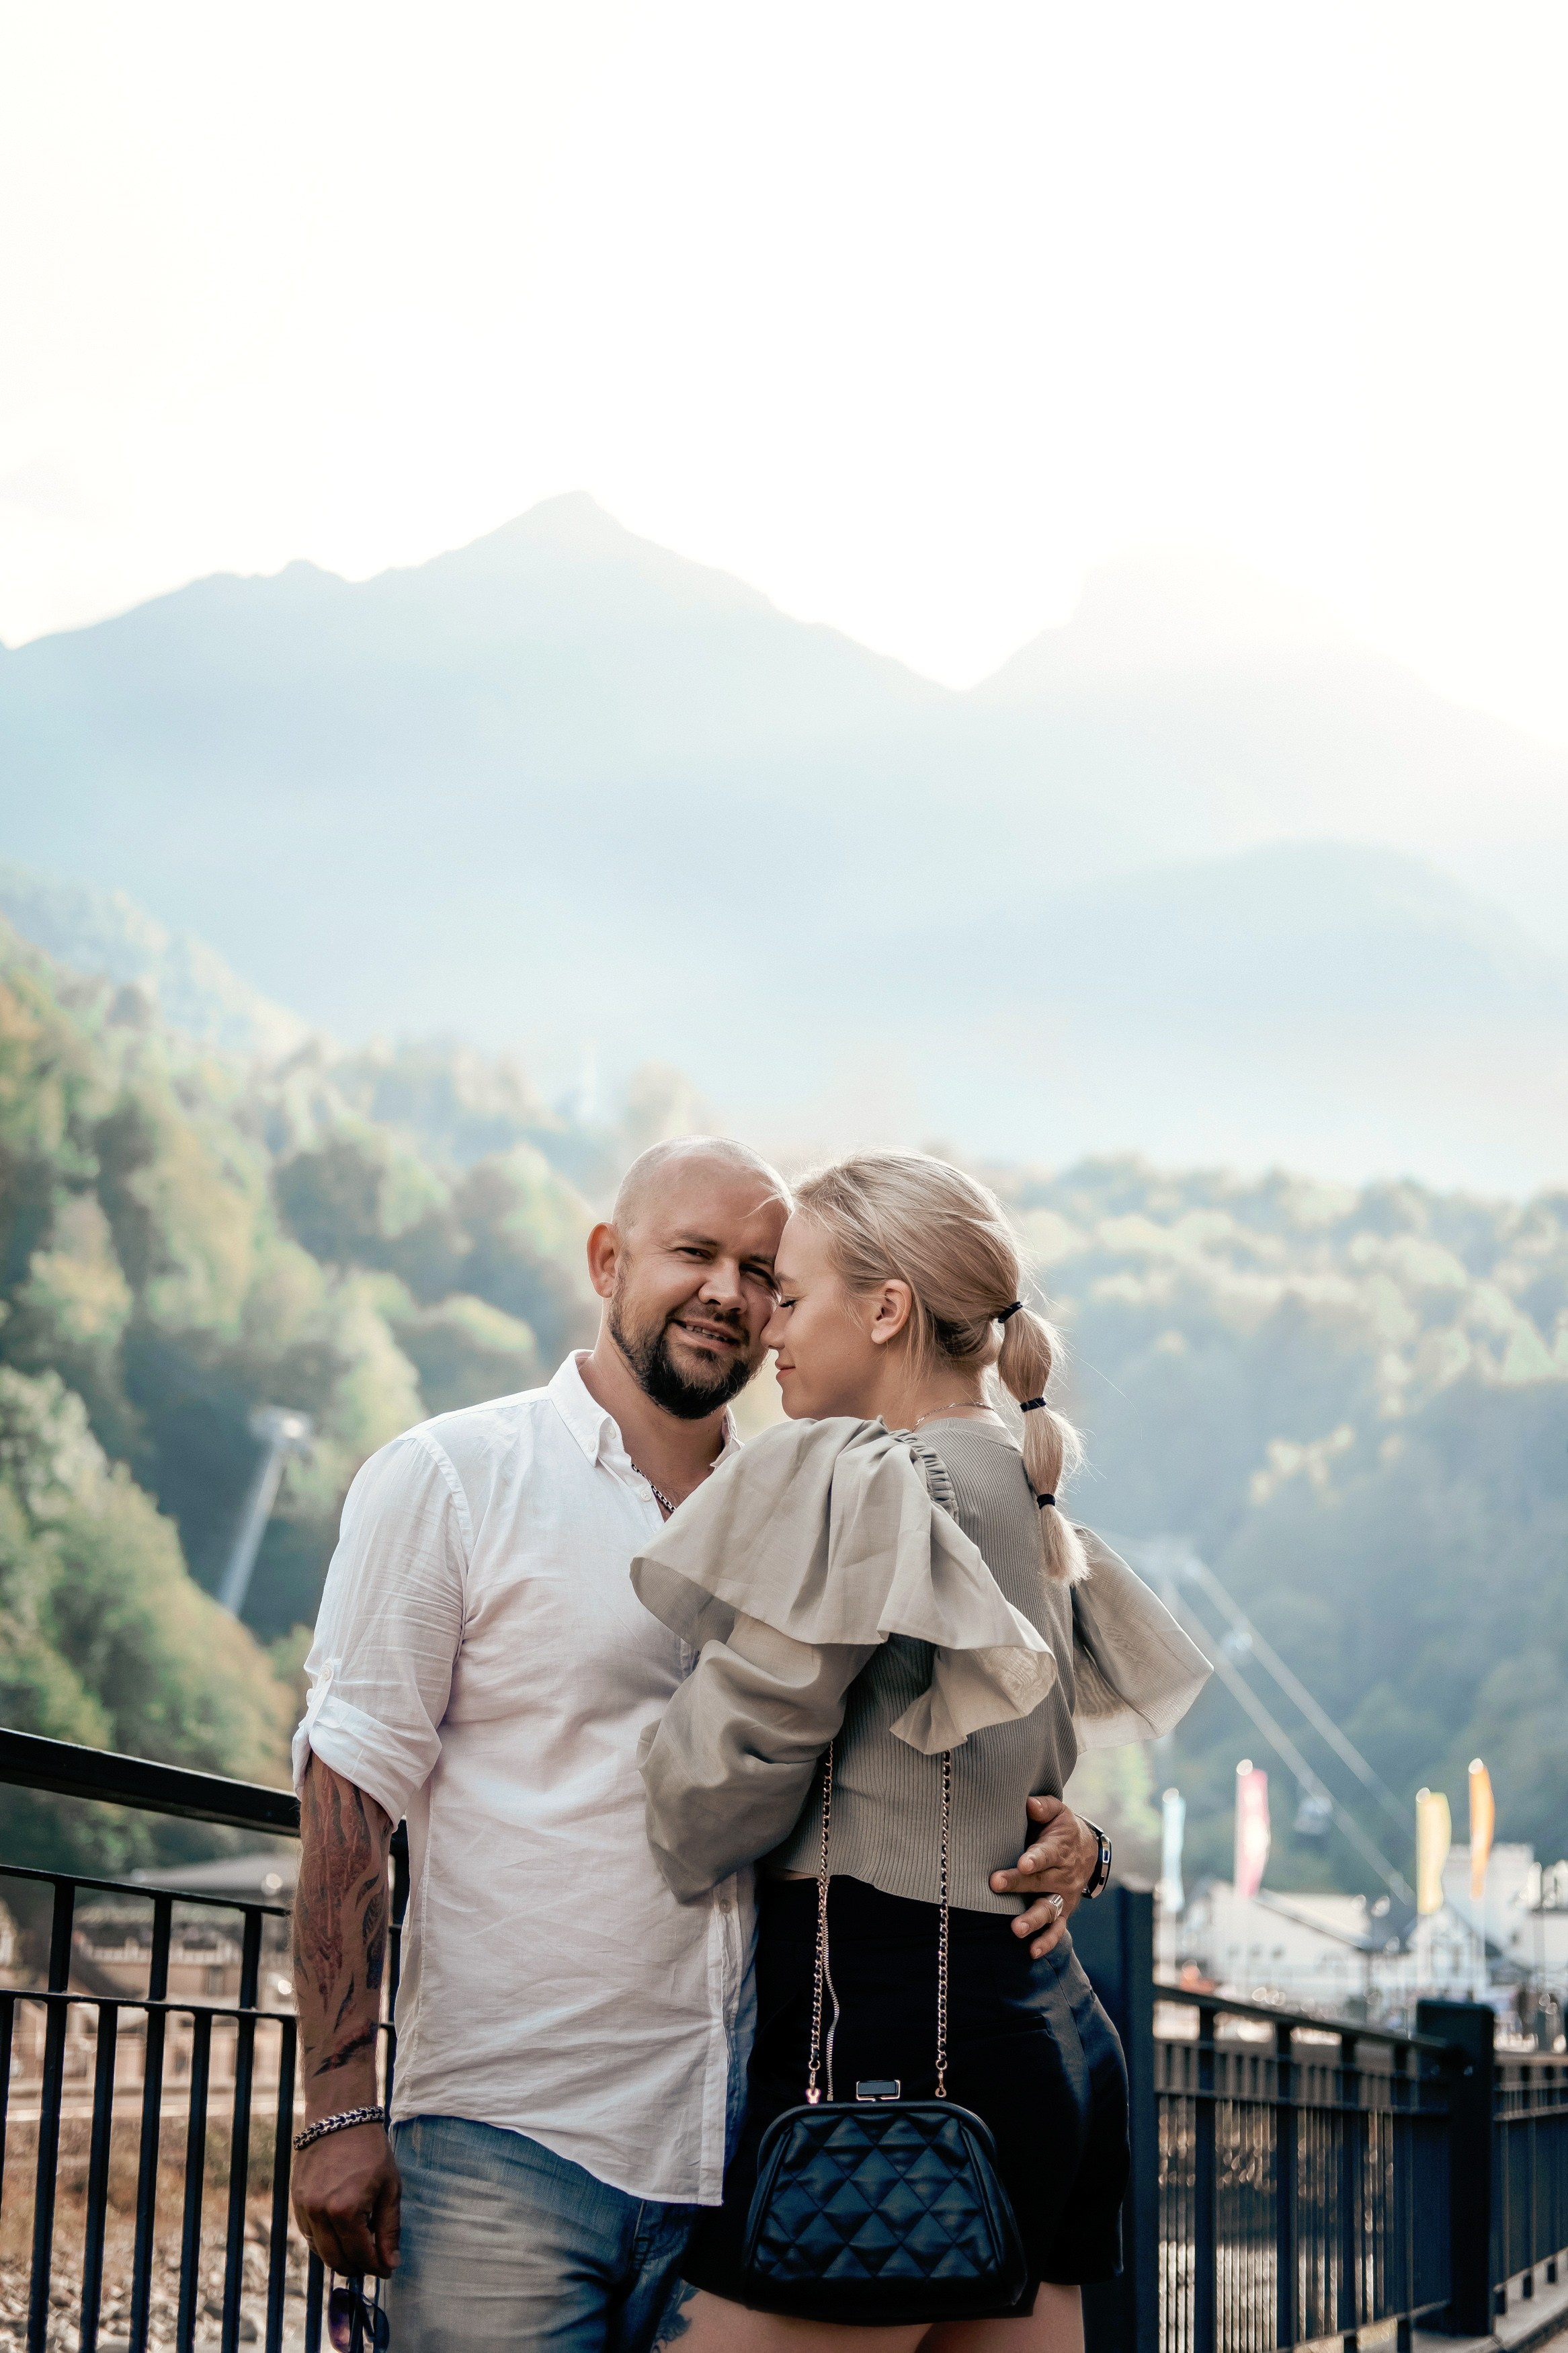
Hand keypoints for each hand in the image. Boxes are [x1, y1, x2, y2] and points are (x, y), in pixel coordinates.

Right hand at [291, 2122, 401, 2277]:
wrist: (339, 2116)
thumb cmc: (370, 2150)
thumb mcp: (389, 2188)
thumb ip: (389, 2230)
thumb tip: (390, 2264)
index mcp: (345, 2211)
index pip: (360, 2256)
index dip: (376, 2267)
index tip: (388, 2268)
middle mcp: (320, 2214)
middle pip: (336, 2260)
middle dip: (357, 2267)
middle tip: (373, 2261)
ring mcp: (304, 2208)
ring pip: (320, 2251)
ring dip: (339, 2255)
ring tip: (359, 2244)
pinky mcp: (295, 2201)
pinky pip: (309, 2233)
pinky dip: (324, 2240)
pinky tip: (341, 2230)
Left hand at [990, 1796, 1100, 1960]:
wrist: (1087, 1850)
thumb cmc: (1061, 1828)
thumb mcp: (1058, 1811)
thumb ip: (1043, 1807)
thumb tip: (1028, 1803)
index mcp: (1059, 1848)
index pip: (1048, 1853)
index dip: (1036, 1858)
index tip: (1023, 1863)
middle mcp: (1063, 1875)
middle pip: (1040, 1881)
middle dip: (1019, 1884)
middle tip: (996, 1885)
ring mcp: (1063, 1896)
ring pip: (1049, 1909)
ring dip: (1033, 1920)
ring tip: (1017, 1929)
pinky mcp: (1063, 1911)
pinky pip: (1057, 1929)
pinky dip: (1047, 1941)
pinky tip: (1032, 1952)